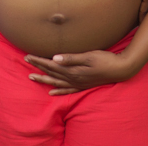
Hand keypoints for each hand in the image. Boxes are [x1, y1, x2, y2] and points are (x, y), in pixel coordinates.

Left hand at [24, 49, 141, 94]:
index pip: (51, 65)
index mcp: (73, 70)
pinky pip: (68, 90)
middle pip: (52, 73)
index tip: (28, 56)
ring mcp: (78, 83)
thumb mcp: (88, 56)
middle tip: (26, 61)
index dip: (39, 60)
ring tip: (32, 77)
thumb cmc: (105, 60)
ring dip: (44, 79)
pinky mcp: (84, 85)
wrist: (121, 70)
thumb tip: (54, 58)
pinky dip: (59, 91)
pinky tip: (52, 92)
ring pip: (57, 82)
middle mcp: (74, 78)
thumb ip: (71, 58)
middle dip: (38, 67)